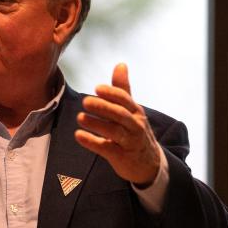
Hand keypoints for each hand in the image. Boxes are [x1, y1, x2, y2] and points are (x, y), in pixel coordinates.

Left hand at [74, 63, 160, 186]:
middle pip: (120, 115)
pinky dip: (92, 142)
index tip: (97, 88)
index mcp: (136, 112)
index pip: (125, 100)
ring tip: (80, 118)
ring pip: (114, 132)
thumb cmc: (136, 132)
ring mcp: (129, 143)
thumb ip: (123, 89)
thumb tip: (120, 64)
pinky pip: (107, 149)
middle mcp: (135, 126)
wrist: (149, 163)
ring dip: (96, 124)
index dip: (112, 94)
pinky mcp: (122, 158)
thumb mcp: (132, 110)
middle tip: (85, 102)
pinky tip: (79, 136)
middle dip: (103, 107)